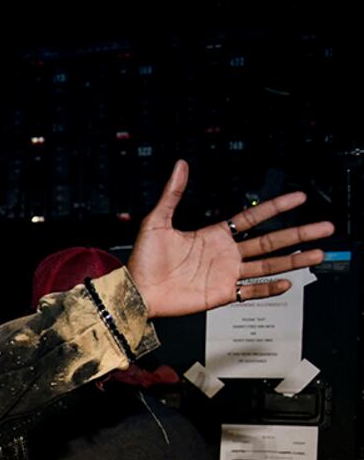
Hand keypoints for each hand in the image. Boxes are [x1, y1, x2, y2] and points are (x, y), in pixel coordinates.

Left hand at [128, 160, 331, 316]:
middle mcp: (224, 254)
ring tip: (317, 254)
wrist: (135, 291)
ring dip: (293, 260)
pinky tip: (287, 282)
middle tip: (324, 227)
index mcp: (214, 235)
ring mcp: (225, 274)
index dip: (277, 207)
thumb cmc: (142, 260)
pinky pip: (251, 291)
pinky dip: (269, 288)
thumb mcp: (156, 221)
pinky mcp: (221, 294)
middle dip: (298, 234)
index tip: (299, 198)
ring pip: (268, 265)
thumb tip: (180, 165)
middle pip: (270, 241)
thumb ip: (172, 194)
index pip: (253, 218)